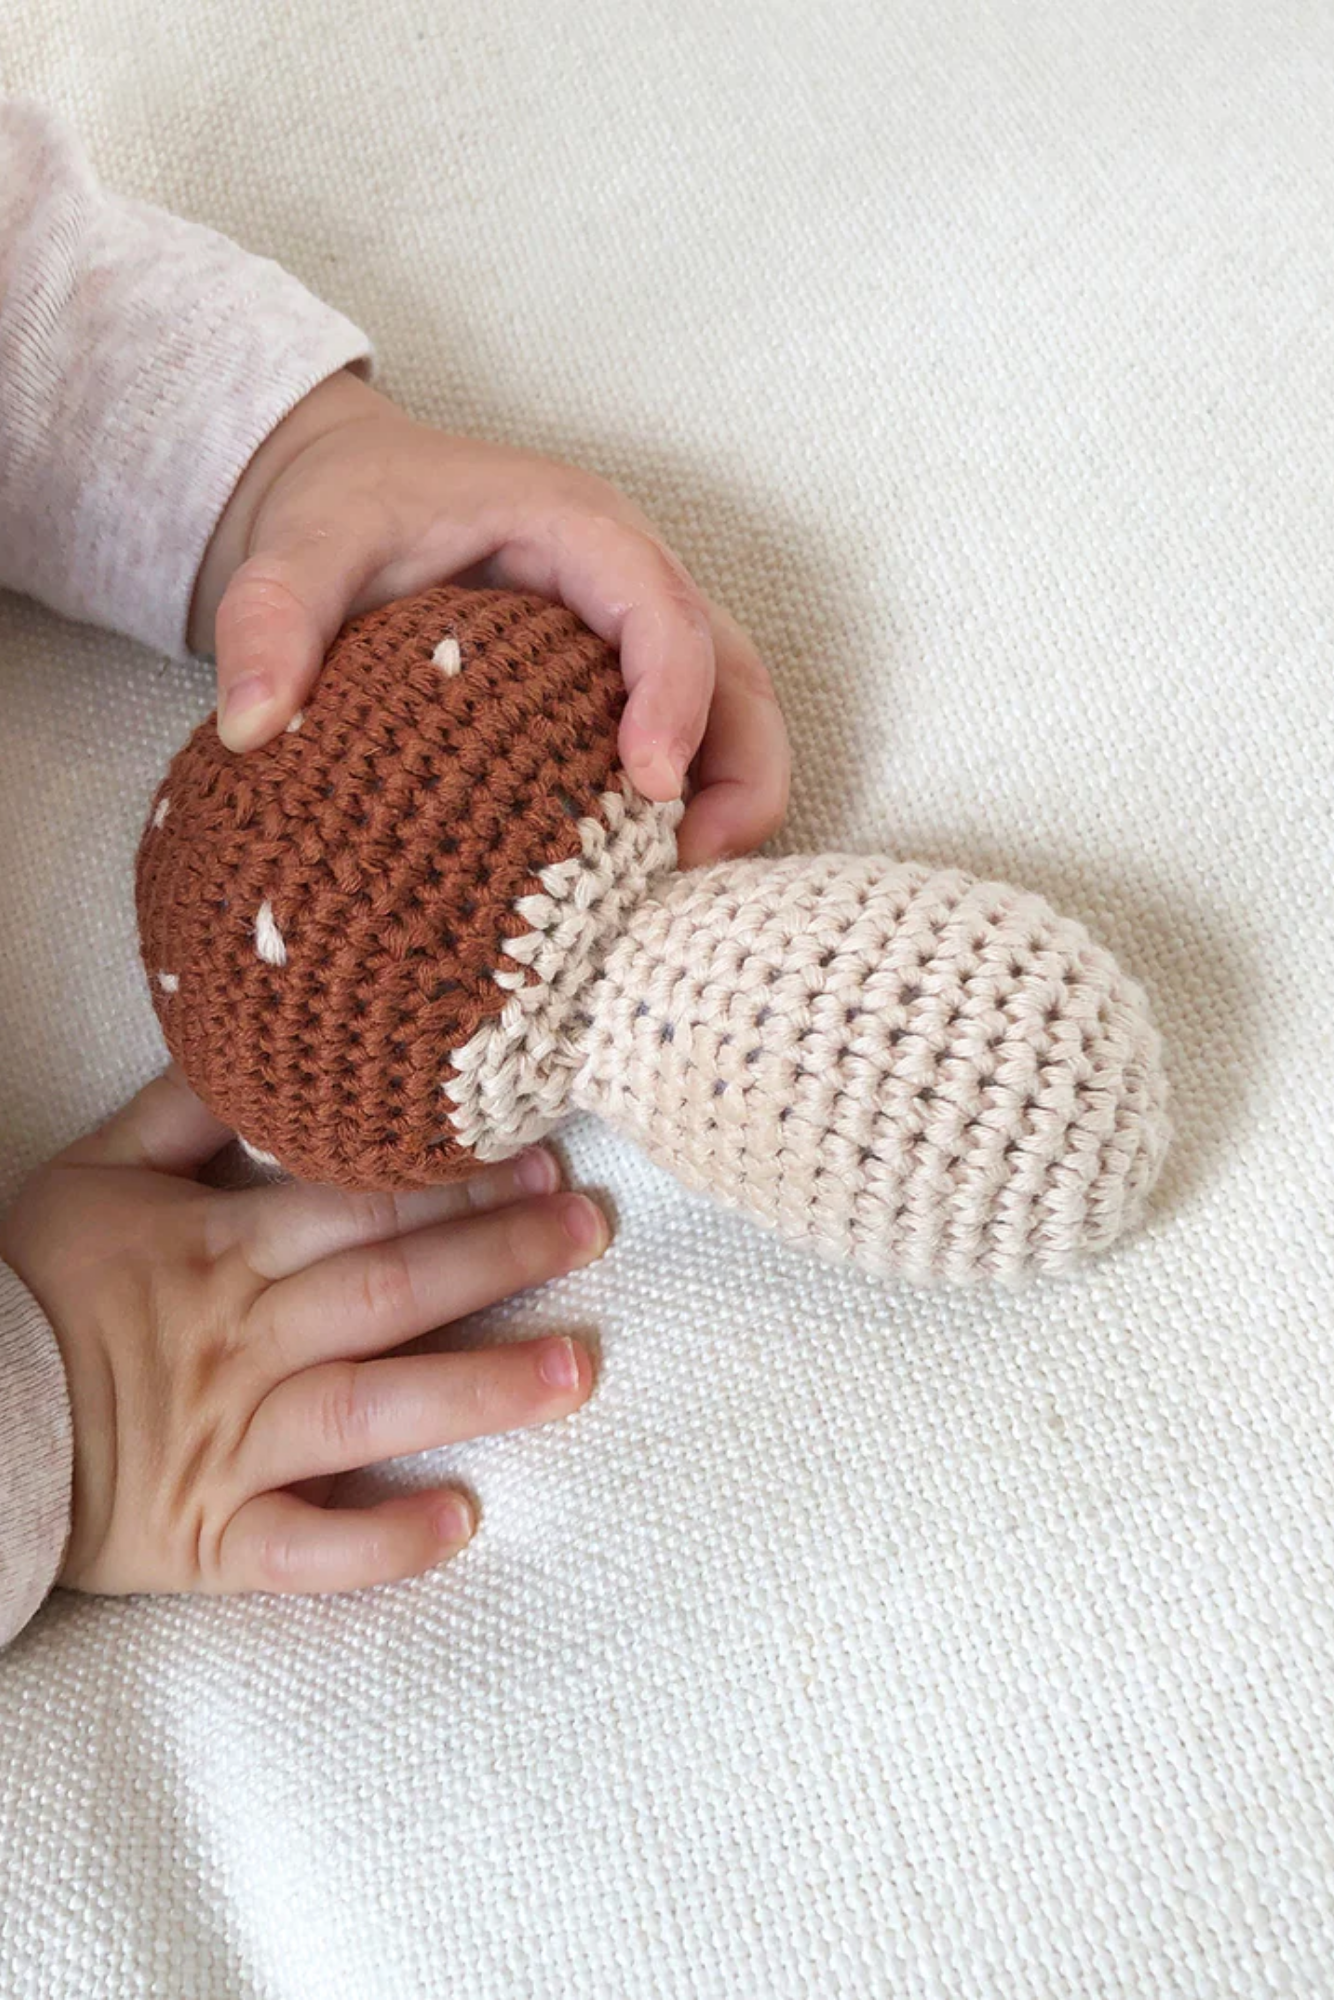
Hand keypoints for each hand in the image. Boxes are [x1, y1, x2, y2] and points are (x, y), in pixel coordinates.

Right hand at [0, 1069, 605, 1598]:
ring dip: (474, 1391)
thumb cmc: (32, 1290)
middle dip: (496, 1259)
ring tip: (572, 1371)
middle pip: (385, 1292)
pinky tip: (459, 1522)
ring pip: (366, 1412)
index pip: (358, 1206)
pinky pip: (303, 1550)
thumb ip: (183, 1111)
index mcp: (222, 1251)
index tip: (540, 1157)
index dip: (454, 1181)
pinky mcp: (212, 1537)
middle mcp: (243, 1344)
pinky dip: (377, 1543)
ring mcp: (231, 1445)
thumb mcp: (93, 1175)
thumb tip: (261, 1047)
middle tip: (590, 1233)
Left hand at [187, 369, 789, 868]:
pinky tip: (638, 876)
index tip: (648, 788)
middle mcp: (629, 580)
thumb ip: (270, 618)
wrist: (345, 494)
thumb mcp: (295, 549)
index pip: (662, 607)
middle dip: (737, 769)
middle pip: (734, 670)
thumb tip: (251, 727)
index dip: (676, 696)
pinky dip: (687, 808)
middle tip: (693, 864)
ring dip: (729, 798)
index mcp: (578, 528)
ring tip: (679, 887)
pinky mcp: (618, 684)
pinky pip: (688, 742)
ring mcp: (633, 636)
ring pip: (732, 712)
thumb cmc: (342, 510)